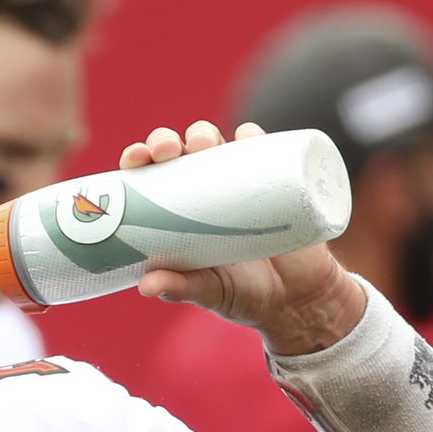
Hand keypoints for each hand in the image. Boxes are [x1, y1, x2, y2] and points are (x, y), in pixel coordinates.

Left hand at [122, 121, 362, 354]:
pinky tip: (246, 136)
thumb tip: (146, 286)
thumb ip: (180, 288)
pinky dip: (252, 136)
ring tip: (204, 144)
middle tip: (168, 151)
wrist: (297, 298)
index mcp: (175, 213)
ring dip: (202, 133)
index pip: (148, 177)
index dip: (138, 159)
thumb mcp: (208, 291)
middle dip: (166, 141)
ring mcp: (236, 182)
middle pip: (175, 152)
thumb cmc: (243, 293)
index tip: (135, 158)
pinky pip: (261, 148)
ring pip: (213, 142)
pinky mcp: (272, 180)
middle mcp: (201, 191)